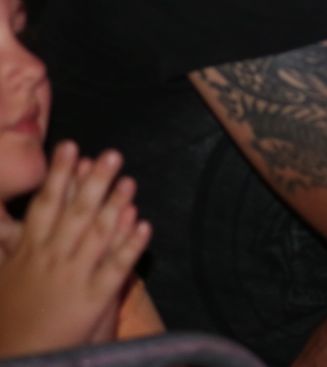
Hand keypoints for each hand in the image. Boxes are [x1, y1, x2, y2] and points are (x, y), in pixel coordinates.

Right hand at [0, 144, 150, 356]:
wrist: (17, 357)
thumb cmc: (7, 318)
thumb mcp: (1, 275)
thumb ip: (8, 244)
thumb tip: (7, 220)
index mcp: (28, 252)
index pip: (45, 205)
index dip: (59, 175)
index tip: (71, 147)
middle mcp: (52, 259)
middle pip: (76, 214)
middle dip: (94, 182)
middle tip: (112, 154)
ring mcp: (74, 278)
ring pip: (99, 236)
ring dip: (116, 207)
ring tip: (130, 181)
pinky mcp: (94, 299)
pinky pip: (115, 268)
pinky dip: (130, 246)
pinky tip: (144, 225)